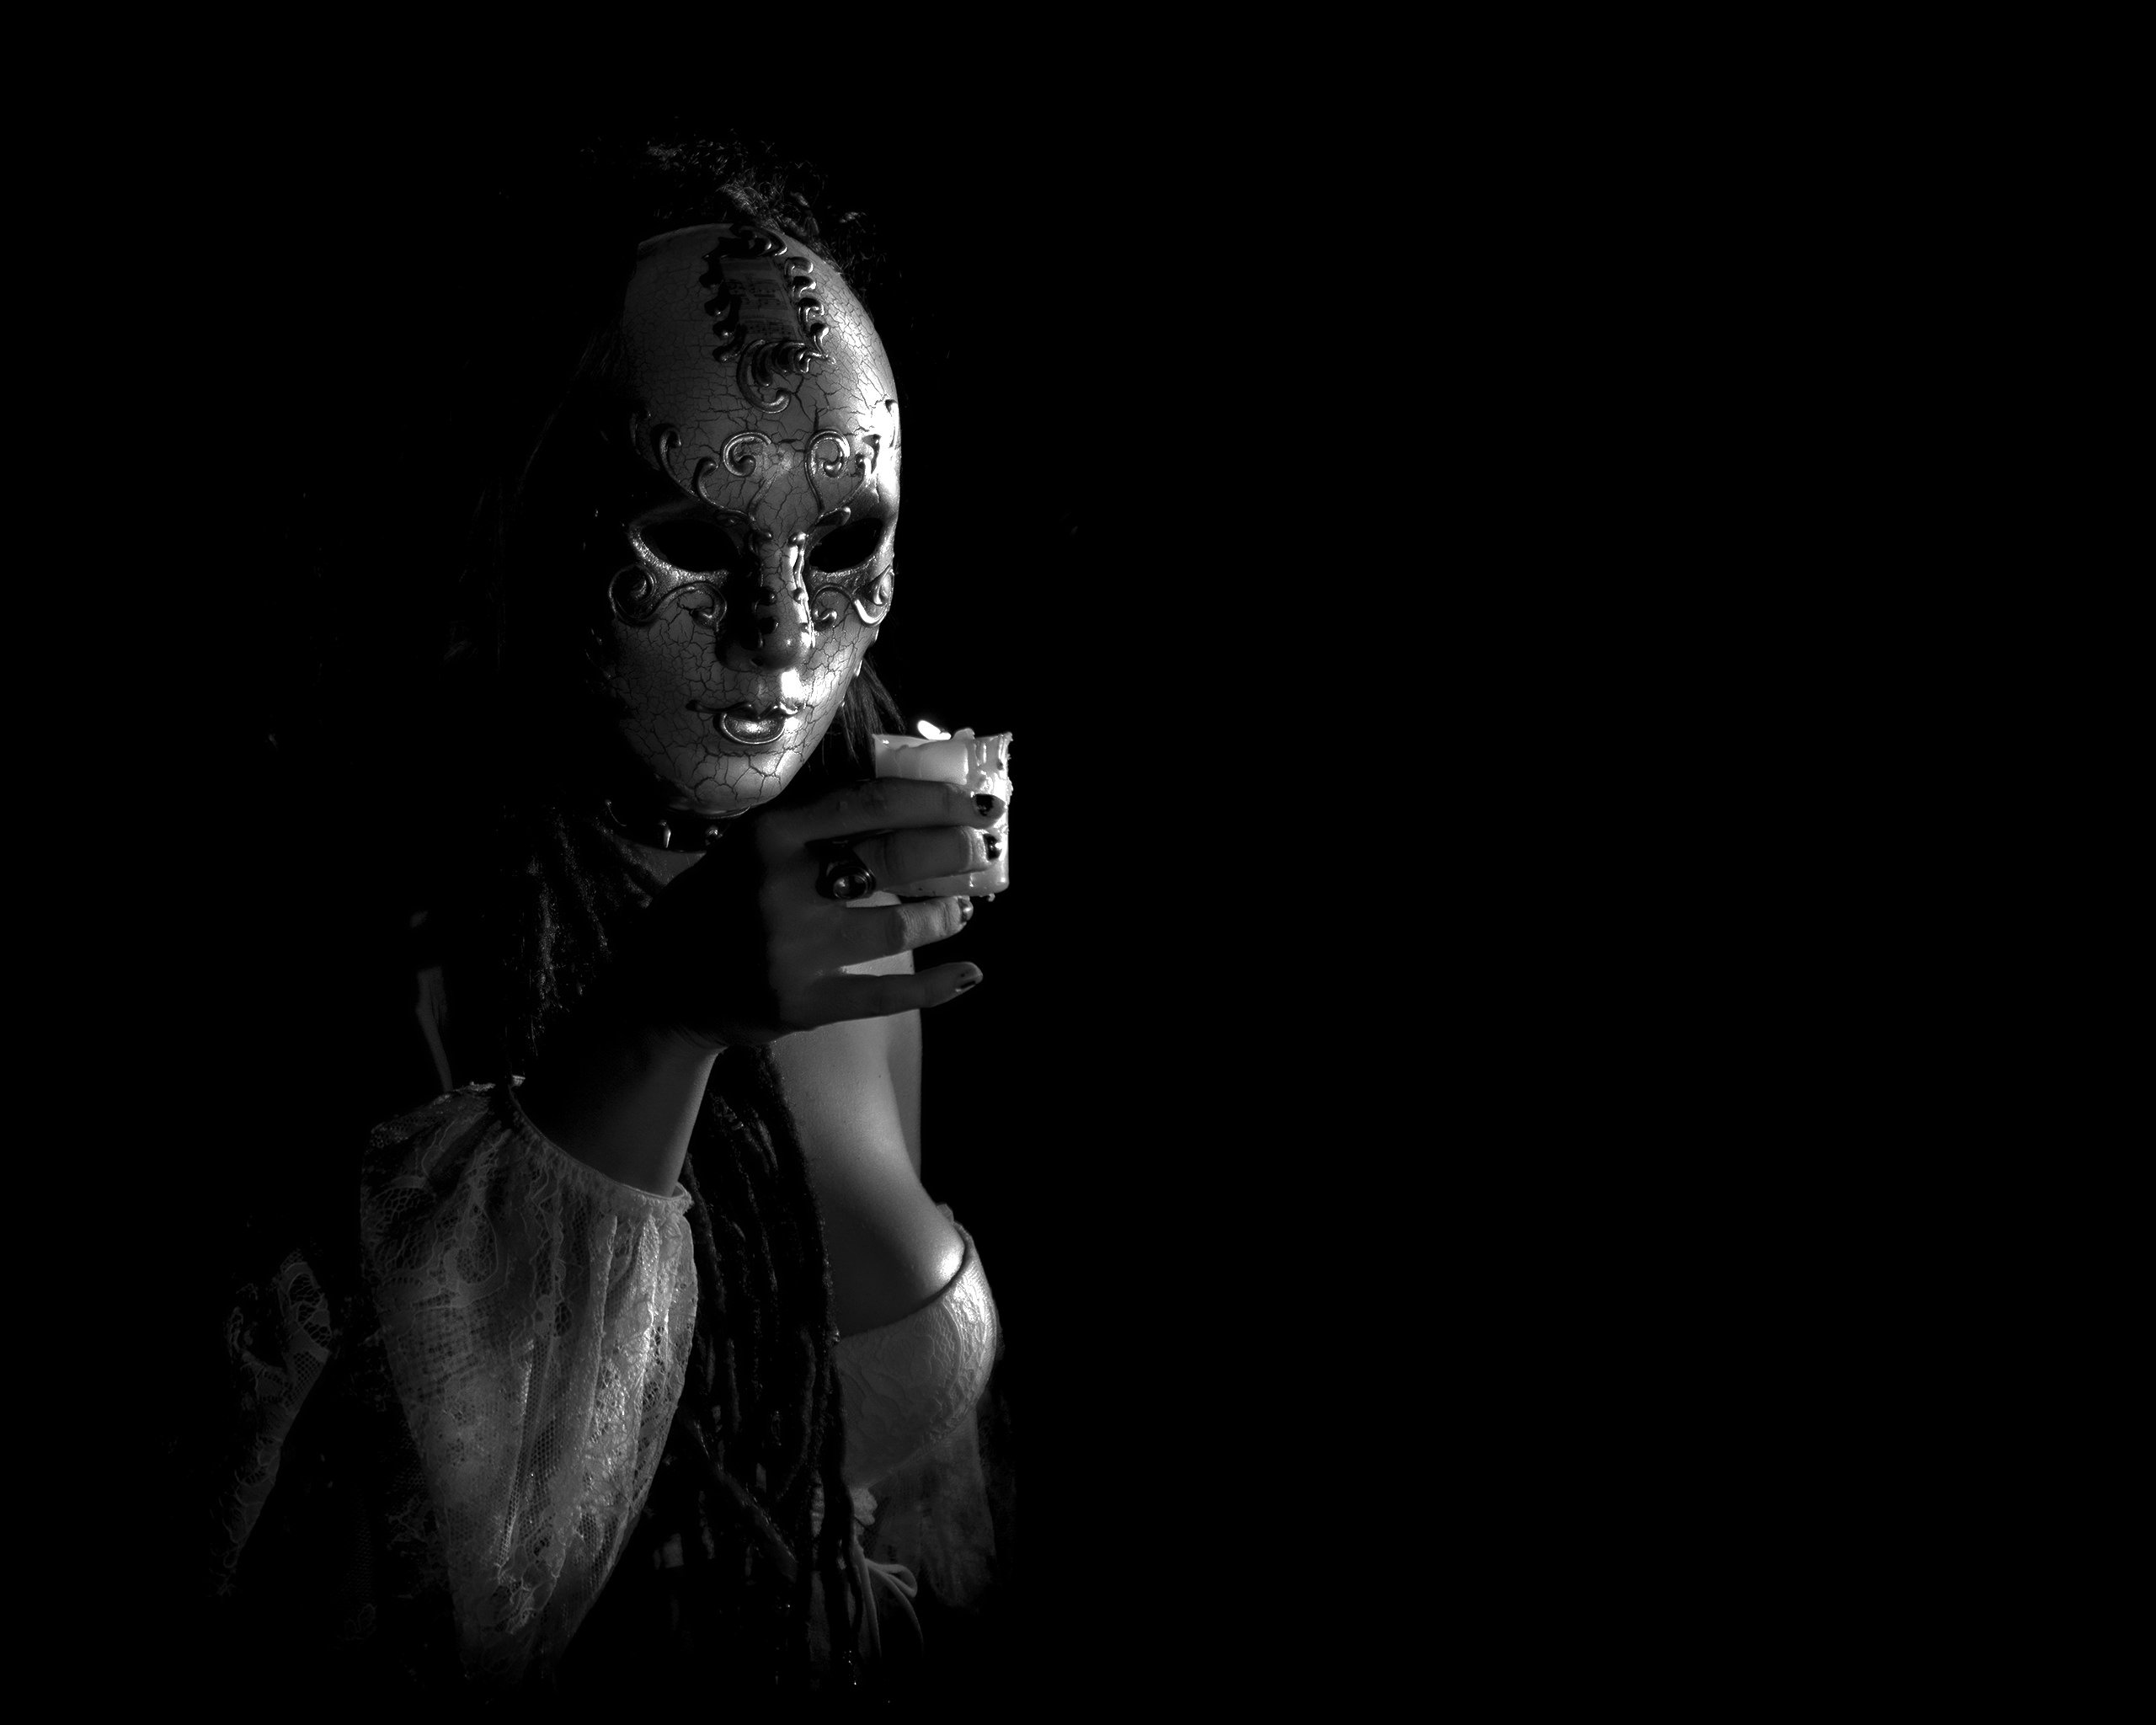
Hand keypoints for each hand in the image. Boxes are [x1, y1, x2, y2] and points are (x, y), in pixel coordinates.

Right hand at [622, 778, 1004, 1049]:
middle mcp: (778, 888)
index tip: (970, 802)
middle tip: (981, 850)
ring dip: (943, 915)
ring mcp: (791, 950)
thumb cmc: (720, 900)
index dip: (931, 800)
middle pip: (893, 860)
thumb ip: (815, 823)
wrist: (663, 985)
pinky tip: (969, 974)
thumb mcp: (751, 845)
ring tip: (960, 908)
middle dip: (952, 853)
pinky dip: (935, 986)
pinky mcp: (801, 1003)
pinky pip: (885, 995)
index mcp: (768, 835)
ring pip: (897, 928)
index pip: (868, 804)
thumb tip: (908, 795)